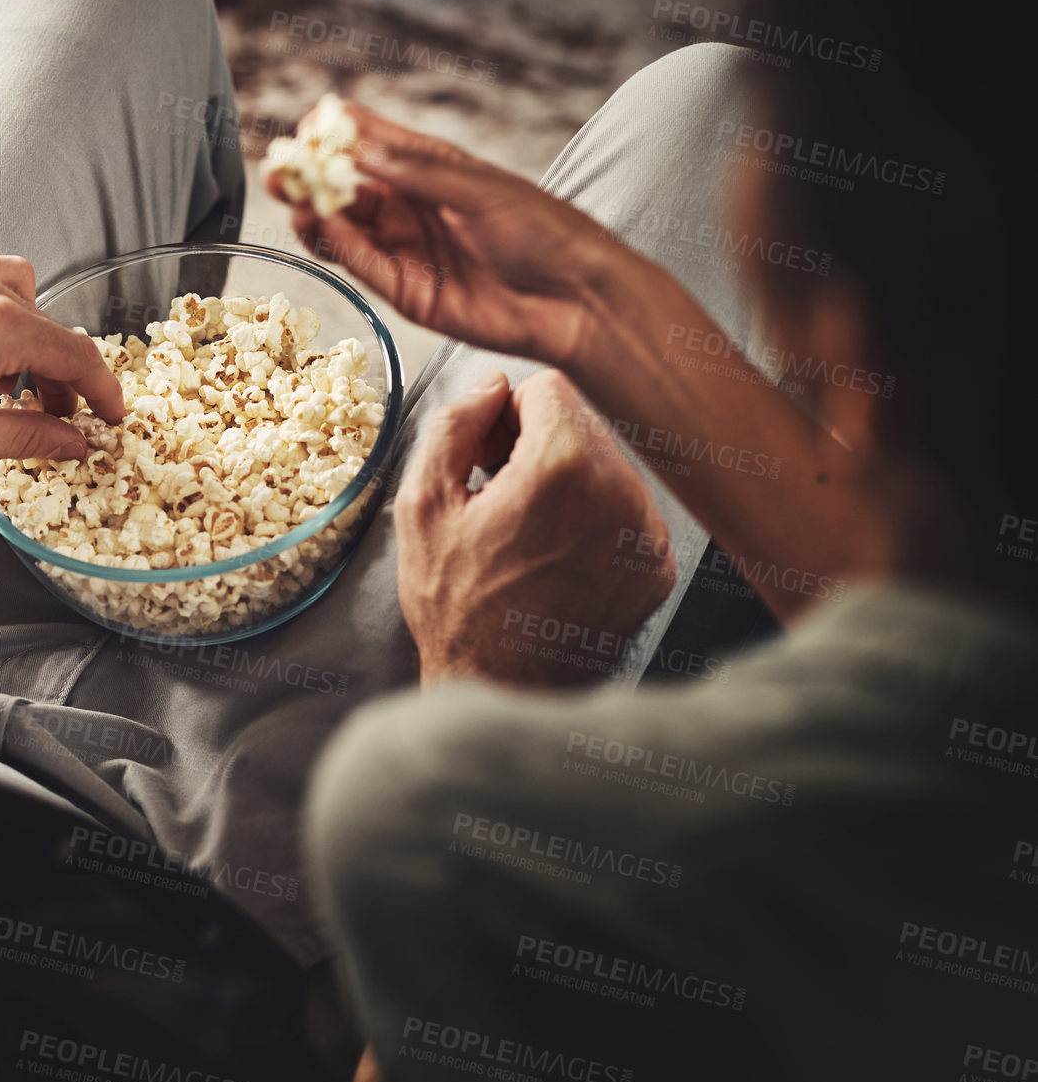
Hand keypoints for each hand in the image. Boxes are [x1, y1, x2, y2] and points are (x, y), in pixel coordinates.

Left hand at [0, 250, 124, 485]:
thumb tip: (72, 440)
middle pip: (42, 317)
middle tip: (54, 412)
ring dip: (19, 329)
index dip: (102, 387)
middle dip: (56, 367)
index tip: (111, 412)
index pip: (72, 350)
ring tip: (2, 380)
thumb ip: (27, 435)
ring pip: (5, 283)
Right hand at [268, 103, 618, 370]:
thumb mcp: (479, 188)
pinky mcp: (407, 292)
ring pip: (344, 229)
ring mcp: (406, 251)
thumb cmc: (542, 231)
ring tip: (294, 199)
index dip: (337, 134)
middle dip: (312, 178)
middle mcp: (412, 209)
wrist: (573, 298)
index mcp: (431, 170)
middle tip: (283, 170)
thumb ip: (416, 170)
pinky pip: (362, 265)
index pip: (371, 144)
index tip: (311, 129)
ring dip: (315, 214)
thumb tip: (359, 147)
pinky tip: (323, 227)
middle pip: (347, 189)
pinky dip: (339, 246)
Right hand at [397, 370, 674, 686]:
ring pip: (607, 464)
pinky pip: (627, 510)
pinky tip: (553, 556)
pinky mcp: (657, 567)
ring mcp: (646, 535)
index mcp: (563, 468)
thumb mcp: (423, 507)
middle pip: (582, 423)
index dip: (506, 415)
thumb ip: (454, 426)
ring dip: (567, 482)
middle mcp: (620, 495)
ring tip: (523, 531)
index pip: (550, 387)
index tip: (488, 455)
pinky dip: (593, 521)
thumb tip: (489, 388)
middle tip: (497, 495)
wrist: (501, 693)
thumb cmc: (457, 610)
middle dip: (537, 445)